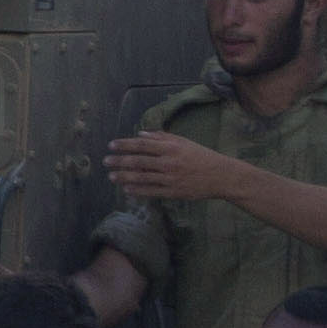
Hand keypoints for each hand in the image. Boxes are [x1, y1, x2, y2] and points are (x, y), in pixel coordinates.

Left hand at [106, 132, 248, 205]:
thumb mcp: (184, 142)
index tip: (111, 145)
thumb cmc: (201, 156)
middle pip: (138, 161)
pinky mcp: (173, 192)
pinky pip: (151, 191)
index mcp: (171, 147)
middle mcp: (169, 162)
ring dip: (124, 177)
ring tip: (111, 176)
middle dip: (119, 161)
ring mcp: (170, 179)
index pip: (142, 144)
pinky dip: (138, 190)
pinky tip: (127, 189)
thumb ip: (162, 137)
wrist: (221, 176)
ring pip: (142, 177)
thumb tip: (141, 134)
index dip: (125, 144)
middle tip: (105, 161)